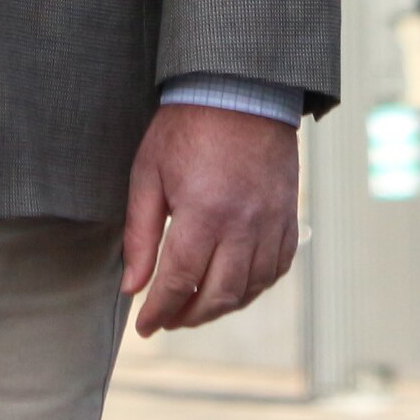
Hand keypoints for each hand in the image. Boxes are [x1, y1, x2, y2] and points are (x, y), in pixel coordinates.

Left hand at [121, 104, 300, 336]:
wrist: (241, 92)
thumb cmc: (187, 128)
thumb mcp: (149, 173)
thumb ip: (140, 233)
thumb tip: (132, 285)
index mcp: (203, 213)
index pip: (178, 283)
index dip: (158, 311)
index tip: (144, 327)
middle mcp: (242, 225)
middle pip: (217, 296)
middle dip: (187, 317)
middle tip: (167, 320)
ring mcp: (271, 224)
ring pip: (249, 289)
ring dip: (219, 307)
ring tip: (194, 307)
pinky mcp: (288, 218)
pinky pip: (276, 269)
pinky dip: (253, 288)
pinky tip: (232, 287)